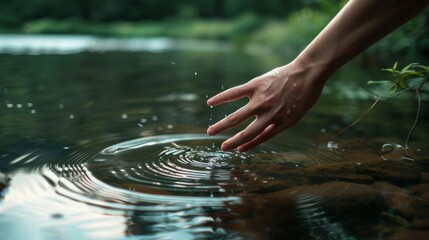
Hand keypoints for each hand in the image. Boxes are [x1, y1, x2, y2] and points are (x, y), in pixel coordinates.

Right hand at [207, 61, 325, 151]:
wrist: (307, 73)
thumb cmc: (303, 95)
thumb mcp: (295, 115)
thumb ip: (277, 125)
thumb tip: (260, 135)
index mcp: (279, 123)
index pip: (259, 138)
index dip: (247, 145)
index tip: (237, 150)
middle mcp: (268, 114)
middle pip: (245, 132)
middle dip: (231, 142)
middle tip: (221, 148)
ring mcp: (260, 100)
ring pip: (236, 117)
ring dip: (222, 126)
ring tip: (210, 132)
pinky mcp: (255, 85)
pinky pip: (234, 93)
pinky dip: (221, 98)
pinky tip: (210, 103)